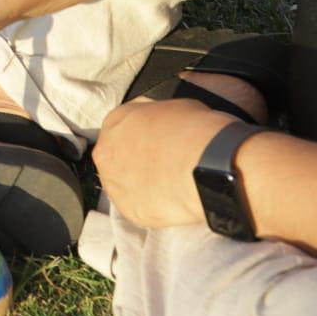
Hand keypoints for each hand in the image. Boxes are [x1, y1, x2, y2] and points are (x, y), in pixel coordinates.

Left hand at [94, 98, 239, 228]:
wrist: (209, 165)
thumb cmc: (197, 132)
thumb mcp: (175, 106)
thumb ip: (156, 117)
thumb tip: (160, 125)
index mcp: (116, 121)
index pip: (120, 129)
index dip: (138, 139)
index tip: (152, 146)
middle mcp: (107, 152)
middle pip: (115, 158)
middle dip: (135, 163)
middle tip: (161, 167)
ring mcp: (114, 183)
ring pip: (123, 185)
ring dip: (140, 186)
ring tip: (168, 186)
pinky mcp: (128, 209)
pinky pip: (136, 208)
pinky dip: (151, 206)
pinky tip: (170, 200)